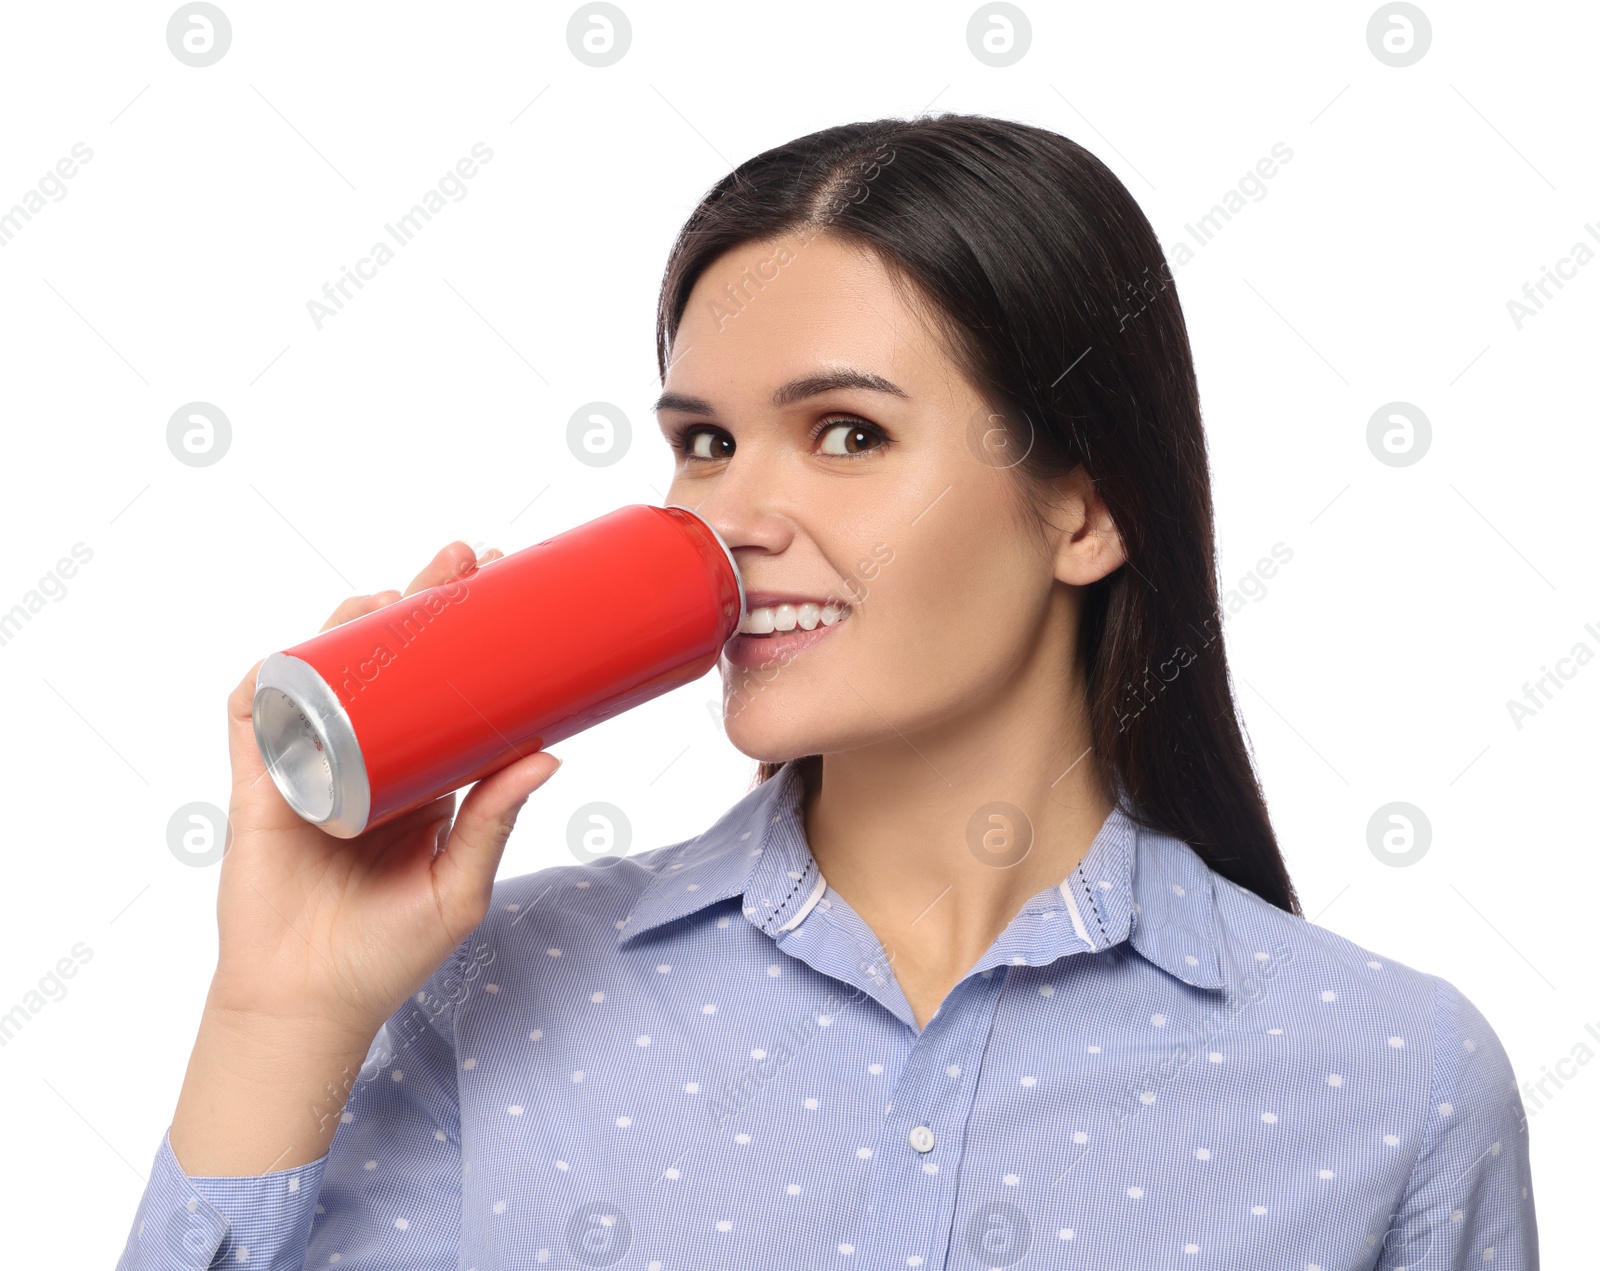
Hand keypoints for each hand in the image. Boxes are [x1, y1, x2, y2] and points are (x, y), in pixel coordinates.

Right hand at [208, 541, 557, 1038]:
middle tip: (465, 558)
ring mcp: (312, 763)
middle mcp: (368, 756)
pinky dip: (269, 675)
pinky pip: (254, 714)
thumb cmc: (388, 954)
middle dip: (422, 600)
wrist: (310, 1005)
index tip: (506, 582)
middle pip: (391, 658)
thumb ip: (494, 821)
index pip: (448, 683)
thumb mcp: (460, 885)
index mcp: (421, 776)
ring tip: (393, 593)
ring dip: (353, 622)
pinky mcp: (261, 782)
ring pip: (327, 669)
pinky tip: (299, 648)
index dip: (471, 631)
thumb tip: (551, 754)